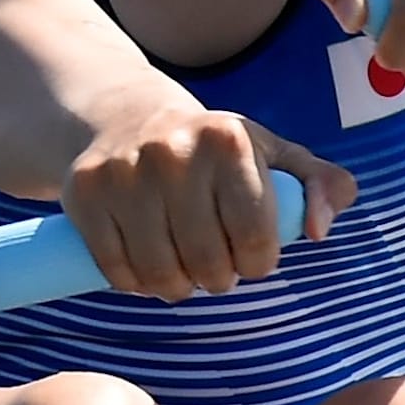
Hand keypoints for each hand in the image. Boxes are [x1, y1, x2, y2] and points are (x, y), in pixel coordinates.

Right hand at [62, 91, 355, 300]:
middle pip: (207, 264)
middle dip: (218, 278)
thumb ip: (322, 186)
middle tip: (214, 265)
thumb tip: (317, 230)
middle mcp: (171, 151)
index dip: (258, 263)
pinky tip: (145, 265)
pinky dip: (133, 283)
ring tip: (182, 268)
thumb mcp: (275, 155)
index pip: (257, 241)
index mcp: (228, 140)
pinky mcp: (82, 192)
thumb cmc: (215, 151)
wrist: (125, 117)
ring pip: (159, 273)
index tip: (250, 255)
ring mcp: (121, 172)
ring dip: (176, 287)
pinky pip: (115, 270)